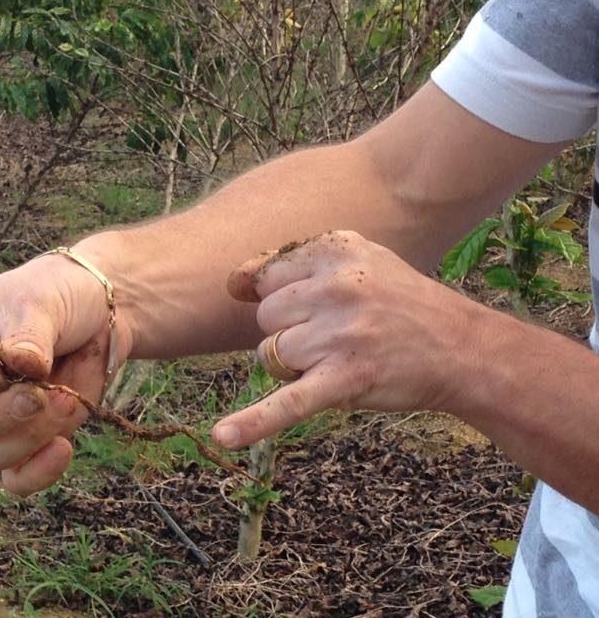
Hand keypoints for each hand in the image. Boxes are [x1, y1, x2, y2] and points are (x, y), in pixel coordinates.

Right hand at [0, 248, 131, 494]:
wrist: (101, 311)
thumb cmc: (56, 295)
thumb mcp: (40, 302)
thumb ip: (28, 334)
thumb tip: (22, 363)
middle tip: (38, 396)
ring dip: (32, 436)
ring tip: (69, 402)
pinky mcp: (28, 442)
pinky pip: (17, 478)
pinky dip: (39, 472)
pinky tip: (64, 448)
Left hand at [212, 230, 478, 449]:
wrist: (463, 349)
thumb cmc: (399, 305)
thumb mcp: (359, 261)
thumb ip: (294, 263)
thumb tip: (232, 285)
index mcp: (336, 250)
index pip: (266, 278)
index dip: (287, 299)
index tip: (316, 306)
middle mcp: (337, 286)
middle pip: (266, 317)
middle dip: (291, 332)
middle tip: (339, 335)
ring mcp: (341, 334)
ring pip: (270, 355)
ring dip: (295, 366)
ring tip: (342, 357)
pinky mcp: (346, 379)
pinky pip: (287, 402)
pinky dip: (253, 423)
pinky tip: (224, 437)